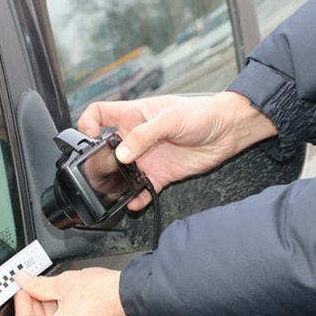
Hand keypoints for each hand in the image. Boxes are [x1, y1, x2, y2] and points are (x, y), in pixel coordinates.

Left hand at [13, 268, 137, 315]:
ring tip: (56, 290)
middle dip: (36, 306)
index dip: (21, 303)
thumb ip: (38, 285)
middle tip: (35, 286)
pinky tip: (69, 301)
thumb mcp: (65, 284)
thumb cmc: (108, 295)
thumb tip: (24, 282)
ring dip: (51, 311)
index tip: (23, 289)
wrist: (137, 299)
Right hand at [79, 91, 276, 209]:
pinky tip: (135, 202)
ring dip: (118, 183)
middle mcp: (137, 137)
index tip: (87, 136)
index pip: (99, 113)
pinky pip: (143, 189)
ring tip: (115, 191)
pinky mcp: (161, 174)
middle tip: (101, 171)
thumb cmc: (201, 113)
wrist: (228, 130)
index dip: (87, 123)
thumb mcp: (170, 119)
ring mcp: (148, 157)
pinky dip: (137, 198)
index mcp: (134, 115)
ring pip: (123, 173)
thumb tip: (123, 153)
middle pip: (107, 149)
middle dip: (100, 161)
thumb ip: (144, 135)